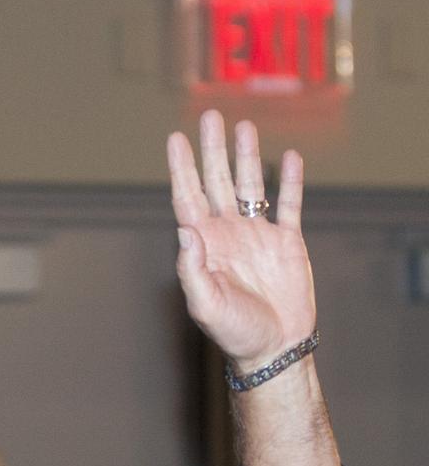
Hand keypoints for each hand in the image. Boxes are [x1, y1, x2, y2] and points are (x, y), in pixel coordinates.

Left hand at [167, 110, 315, 372]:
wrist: (274, 349)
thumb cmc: (234, 333)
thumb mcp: (206, 305)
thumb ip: (192, 269)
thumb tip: (185, 229)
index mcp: (205, 247)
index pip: (189, 198)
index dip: (182, 169)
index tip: (176, 139)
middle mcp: (228, 235)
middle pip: (217, 182)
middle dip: (213, 151)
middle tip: (209, 116)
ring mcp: (257, 236)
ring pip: (250, 186)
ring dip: (246, 157)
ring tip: (243, 126)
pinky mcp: (287, 243)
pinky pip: (289, 205)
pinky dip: (290, 182)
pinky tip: (289, 158)